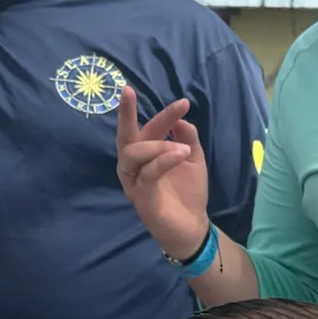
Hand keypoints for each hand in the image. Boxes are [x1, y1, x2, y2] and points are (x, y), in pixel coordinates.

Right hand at [116, 86, 210, 261]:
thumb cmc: (188, 192)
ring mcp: (134, 182)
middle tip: (128, 91)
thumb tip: (181, 119)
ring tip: (182, 147)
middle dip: (125, 113)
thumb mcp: (192, 159)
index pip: (148, 129)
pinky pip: (147, 174)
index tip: (184, 103)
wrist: (192, 227)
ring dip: (158, 144)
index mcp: (144, 155)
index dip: (164, 115)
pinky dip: (163, 161)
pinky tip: (179, 153)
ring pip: (133, 154)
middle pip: (125, 136)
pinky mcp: (142, 198)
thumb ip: (186, 138)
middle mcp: (133, 166)